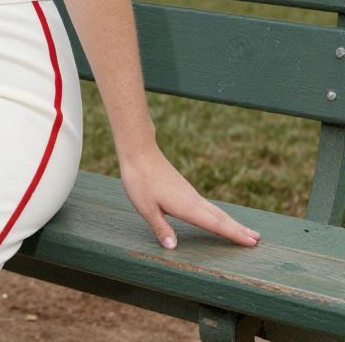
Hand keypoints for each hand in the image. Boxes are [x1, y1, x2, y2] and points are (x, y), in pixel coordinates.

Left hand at [119, 144, 261, 249]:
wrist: (139, 151)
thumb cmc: (140, 180)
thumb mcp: (145, 207)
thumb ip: (160, 227)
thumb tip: (172, 248)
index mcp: (187, 207)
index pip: (215, 224)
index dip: (233, 234)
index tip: (252, 243)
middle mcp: (193, 200)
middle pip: (221, 218)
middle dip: (239, 229)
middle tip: (259, 239)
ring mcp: (190, 193)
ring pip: (216, 210)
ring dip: (232, 222)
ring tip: (246, 230)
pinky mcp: (184, 188)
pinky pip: (207, 205)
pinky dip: (219, 214)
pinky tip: (217, 216)